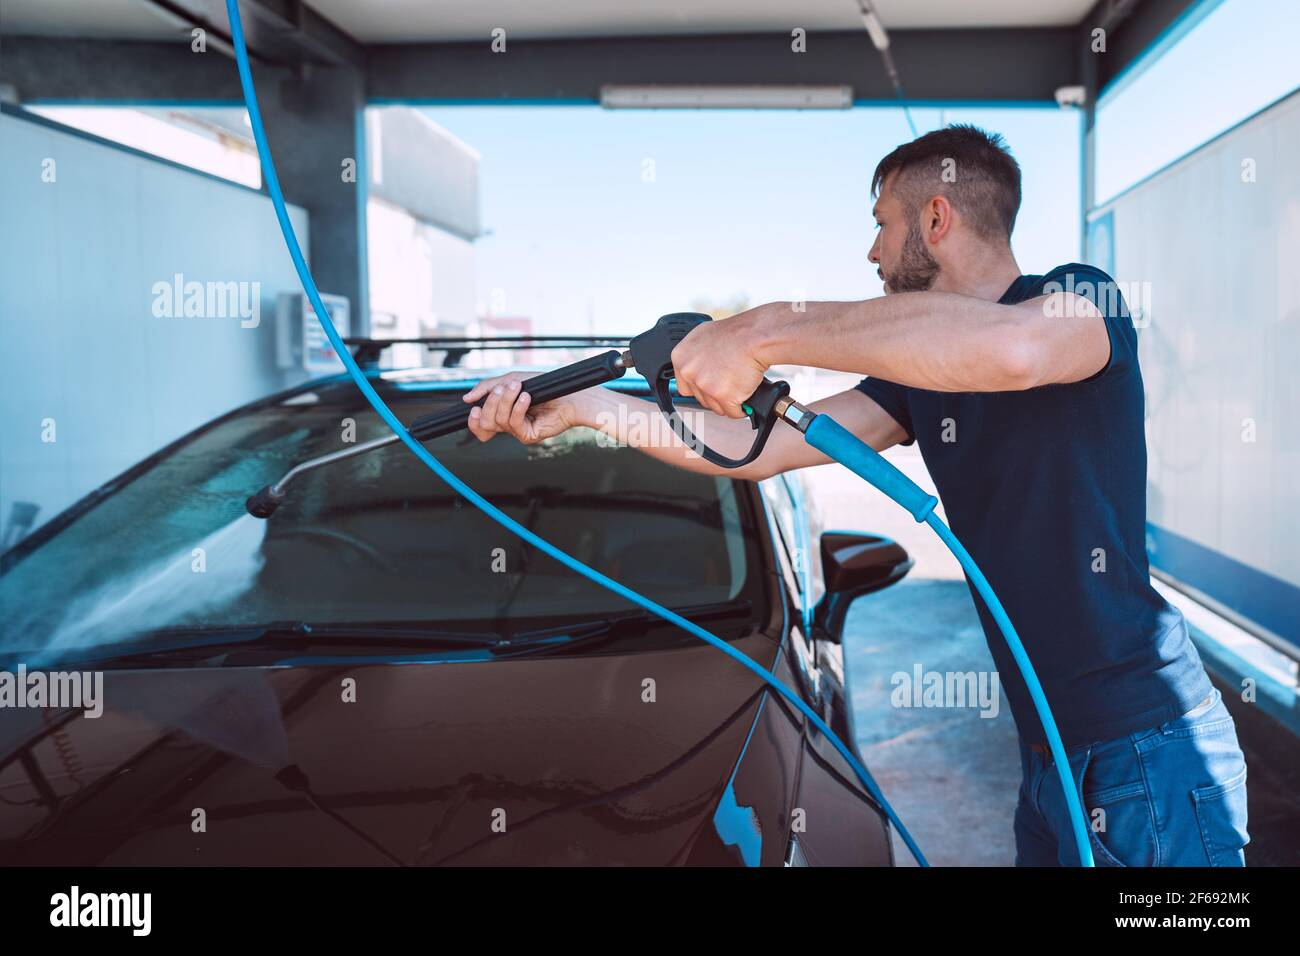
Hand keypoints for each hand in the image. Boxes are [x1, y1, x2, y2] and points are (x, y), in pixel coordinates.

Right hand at [462, 371, 584, 444]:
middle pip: (485, 423)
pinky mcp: (528, 435)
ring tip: (518, 388)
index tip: (473, 407)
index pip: (480, 425)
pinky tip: (526, 397)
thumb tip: (466, 398)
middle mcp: (508, 424)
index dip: (472, 420)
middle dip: (491, 402)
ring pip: (498, 421)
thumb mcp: (511, 380)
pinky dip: (518, 407)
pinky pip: (514, 423)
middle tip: (504, 388)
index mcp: (502, 413)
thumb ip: (487, 388)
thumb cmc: (543, 386)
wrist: (568, 394)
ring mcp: (518, 431)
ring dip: (506, 400)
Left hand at [670, 308, 770, 418]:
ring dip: (728, 401)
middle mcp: (690, 372)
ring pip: (716, 407)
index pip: (684, 386)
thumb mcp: (704, 336)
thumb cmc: (735, 334)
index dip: (700, 387)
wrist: (754, 338)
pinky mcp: (722, 396)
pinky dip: (740, 408)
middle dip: (716, 394)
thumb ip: (695, 356)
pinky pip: (731, 412)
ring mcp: (705, 385)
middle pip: (700, 398)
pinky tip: (745, 394)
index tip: (709, 386)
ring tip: (738, 385)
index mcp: (681, 358)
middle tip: (728, 382)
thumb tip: (694, 367)